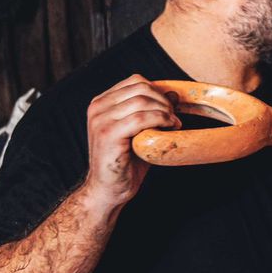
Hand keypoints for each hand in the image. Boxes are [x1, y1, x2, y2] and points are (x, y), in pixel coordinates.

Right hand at [85, 74, 180, 209]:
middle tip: (174, 117)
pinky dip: (161, 120)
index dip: (158, 91)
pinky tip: (170, 129)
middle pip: (140, 87)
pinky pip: (141, 118)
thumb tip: (174, 93)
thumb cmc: (126, 163)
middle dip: (163, 101)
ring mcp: (100, 120)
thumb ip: (153, 110)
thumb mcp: (140, 131)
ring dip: (164, 111)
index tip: (170, 108)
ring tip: (173, 124)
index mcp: (102, 103)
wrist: (108, 191)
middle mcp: (97, 108)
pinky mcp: (108, 134)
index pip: (135, 81)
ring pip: (142, 101)